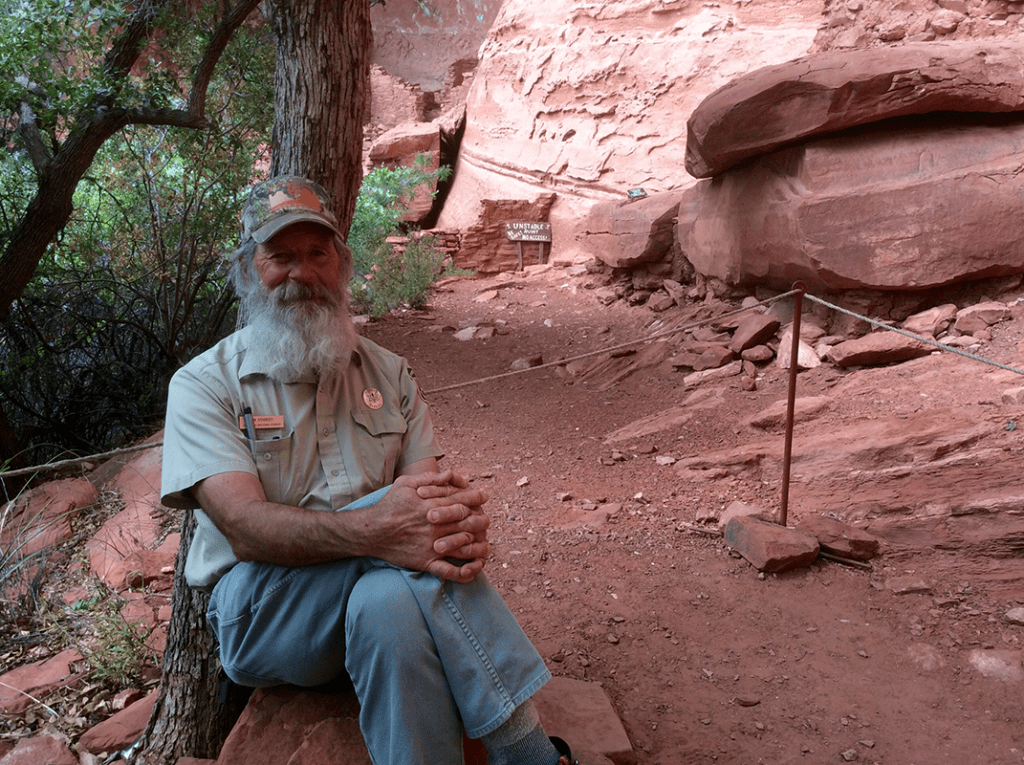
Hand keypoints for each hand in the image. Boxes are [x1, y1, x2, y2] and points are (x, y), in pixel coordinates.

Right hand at [366, 470, 488, 582]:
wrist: (370, 532)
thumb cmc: (389, 505)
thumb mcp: (406, 484)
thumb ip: (430, 478)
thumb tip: (450, 474)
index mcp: (433, 506)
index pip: (462, 500)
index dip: (476, 497)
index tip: (483, 496)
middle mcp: (436, 526)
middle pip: (468, 523)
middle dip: (482, 520)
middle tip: (487, 520)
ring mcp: (432, 545)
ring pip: (464, 547)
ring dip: (480, 546)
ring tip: (486, 545)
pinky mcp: (426, 562)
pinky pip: (450, 571)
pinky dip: (466, 572)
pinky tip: (476, 568)